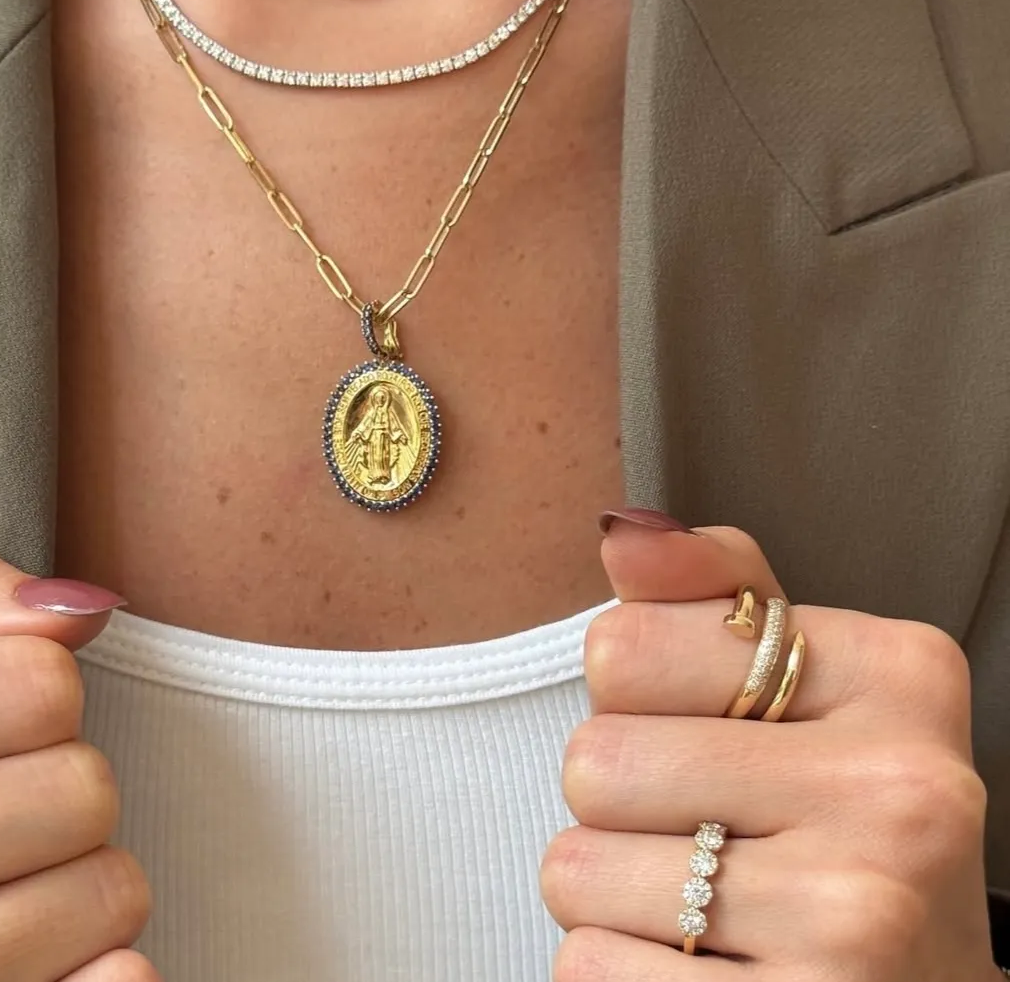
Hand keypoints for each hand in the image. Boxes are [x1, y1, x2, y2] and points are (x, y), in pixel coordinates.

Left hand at [541, 512, 999, 980]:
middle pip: (593, 761)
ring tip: (705, 906)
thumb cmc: (840, 822)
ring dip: (610, 894)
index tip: (709, 731)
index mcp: (896, 675)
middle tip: (707, 833)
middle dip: (619, 805)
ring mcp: (854, 919)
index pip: (621, 645)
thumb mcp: (812, 685)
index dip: (634, 697)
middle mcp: (897, 792)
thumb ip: (718, 591)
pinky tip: (699, 971)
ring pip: (575, 871)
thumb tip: (622, 533)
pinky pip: (585, 971)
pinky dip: (614, 971)